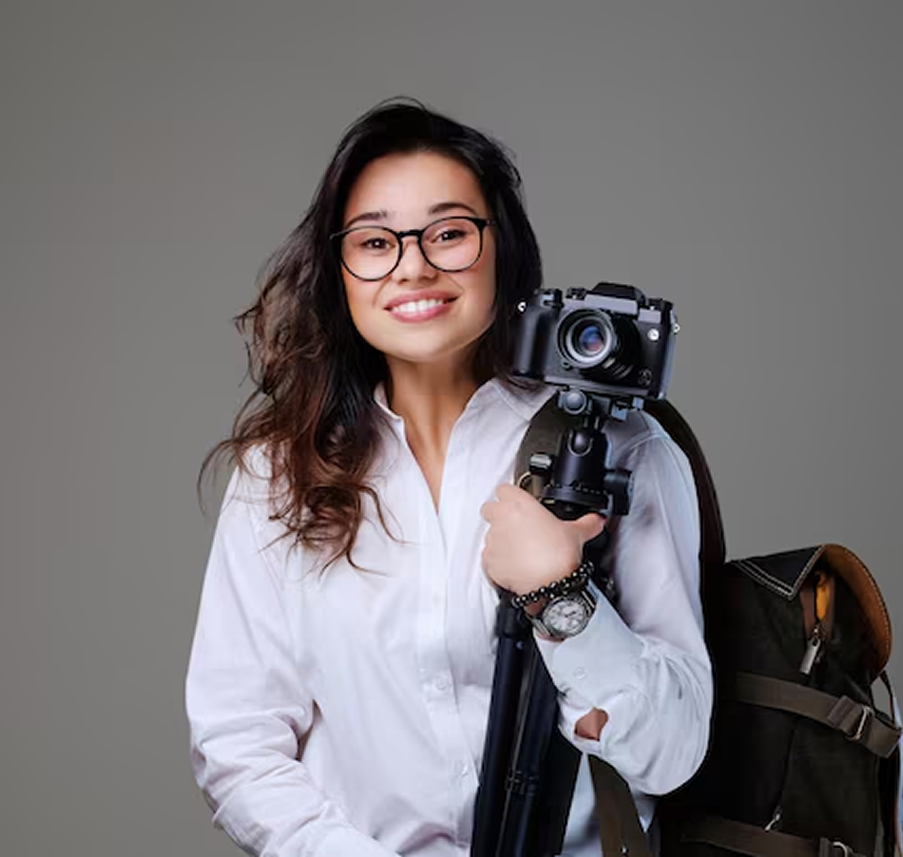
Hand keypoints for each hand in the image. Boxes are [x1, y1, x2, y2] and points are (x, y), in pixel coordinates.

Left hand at [480, 484, 604, 594]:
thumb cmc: (558, 556)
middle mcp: (502, 519)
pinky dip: (497, 560)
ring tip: (520, 550)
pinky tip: (514, 565)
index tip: (519, 504)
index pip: (505, 489)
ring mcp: (493, 540)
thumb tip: (597, 520)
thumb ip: (588, 523)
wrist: (549, 587)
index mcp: (520, 504)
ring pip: (489, 534)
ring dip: (500, 539)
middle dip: (498, 515)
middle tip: (515, 525)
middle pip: (489, 508)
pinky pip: (488, 557)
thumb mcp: (577, 534)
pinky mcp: (488, 561)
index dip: (511, 496)